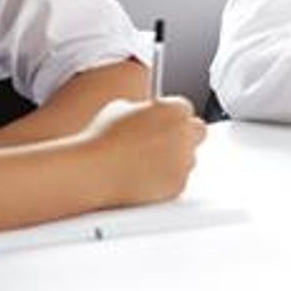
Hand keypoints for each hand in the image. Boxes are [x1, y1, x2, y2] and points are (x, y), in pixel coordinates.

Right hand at [82, 97, 205, 204]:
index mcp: (174, 109)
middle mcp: (185, 132)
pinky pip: (178, 180)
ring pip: (188, 158)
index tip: (162, 124)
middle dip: (184, 136)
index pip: (184, 109)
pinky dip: (166, 180)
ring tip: (145, 164)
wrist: (92, 170)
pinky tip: (144, 178)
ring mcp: (184, 159)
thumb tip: (144, 110)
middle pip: (197, 132)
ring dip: (174, 160)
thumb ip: (142, 107)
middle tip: (162, 143)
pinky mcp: (179, 183)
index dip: (171, 118)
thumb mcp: (119, 108)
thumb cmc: (101, 139)